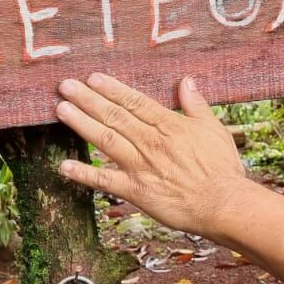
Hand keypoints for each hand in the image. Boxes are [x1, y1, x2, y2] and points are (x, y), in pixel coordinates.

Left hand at [54, 73, 253, 237]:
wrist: (223, 204)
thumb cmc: (221, 167)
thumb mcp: (213, 128)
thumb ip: (196, 105)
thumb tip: (186, 81)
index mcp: (169, 126)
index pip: (135, 102)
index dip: (112, 89)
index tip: (93, 78)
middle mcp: (150, 143)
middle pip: (114, 116)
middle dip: (88, 99)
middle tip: (66, 86)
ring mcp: (140, 167)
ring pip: (106, 140)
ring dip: (81, 124)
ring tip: (61, 110)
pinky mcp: (136, 191)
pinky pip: (105, 182)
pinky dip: (84, 174)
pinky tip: (64, 166)